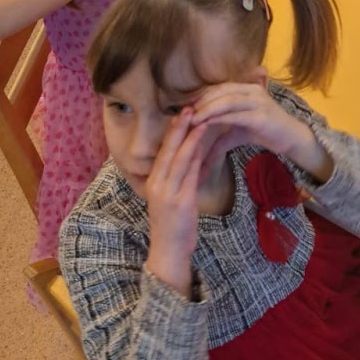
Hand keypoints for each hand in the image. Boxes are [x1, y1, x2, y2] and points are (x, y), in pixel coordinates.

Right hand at [145, 109, 206, 292]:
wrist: (169, 254)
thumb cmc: (174, 225)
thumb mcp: (173, 197)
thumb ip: (181, 176)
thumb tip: (194, 155)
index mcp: (153, 182)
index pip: (163, 151)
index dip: (172, 131)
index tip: (181, 111)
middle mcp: (157, 184)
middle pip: (168, 150)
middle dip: (179, 127)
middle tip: (189, 105)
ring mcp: (167, 192)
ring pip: (180, 157)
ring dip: (191, 135)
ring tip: (201, 117)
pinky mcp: (180, 200)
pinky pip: (190, 172)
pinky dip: (198, 154)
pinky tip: (206, 143)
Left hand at [190, 81, 333, 181]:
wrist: (291, 138)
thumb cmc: (265, 132)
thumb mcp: (238, 133)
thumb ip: (219, 137)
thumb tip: (199, 152)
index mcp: (246, 89)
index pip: (218, 87)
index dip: (201, 95)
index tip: (183, 105)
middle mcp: (252, 90)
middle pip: (220, 90)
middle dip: (201, 101)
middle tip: (183, 112)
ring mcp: (258, 101)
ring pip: (227, 99)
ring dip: (207, 108)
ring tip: (192, 118)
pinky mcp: (262, 116)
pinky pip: (236, 114)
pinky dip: (220, 118)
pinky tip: (207, 123)